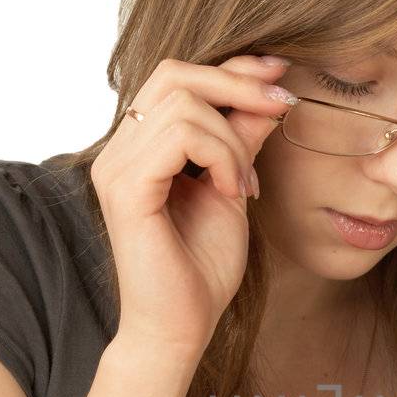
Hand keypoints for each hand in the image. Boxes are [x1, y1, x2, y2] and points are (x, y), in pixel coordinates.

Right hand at [90, 52, 297, 364]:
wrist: (181, 327)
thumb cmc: (202, 269)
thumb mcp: (234, 188)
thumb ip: (242, 139)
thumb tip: (269, 92)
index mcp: (140, 148)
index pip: (178, 79)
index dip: (232, 69)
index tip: (280, 75)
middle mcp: (119, 150)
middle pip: (174, 74)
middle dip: (236, 84)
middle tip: (280, 108)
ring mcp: (116, 167)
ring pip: (182, 103)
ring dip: (233, 138)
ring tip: (245, 184)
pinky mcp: (126, 188)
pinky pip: (180, 136)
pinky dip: (221, 155)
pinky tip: (234, 192)